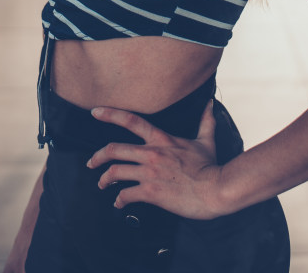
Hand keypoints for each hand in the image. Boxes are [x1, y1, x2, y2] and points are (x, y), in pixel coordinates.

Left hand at [86, 99, 226, 218]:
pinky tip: (119, 203)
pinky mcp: (151, 192)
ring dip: (104, 180)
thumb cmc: (210, 166)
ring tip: (102, 184)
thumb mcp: (206, 140)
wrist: (216, 189)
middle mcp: (151, 153)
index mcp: (161, 139)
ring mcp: (149, 172)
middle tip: (91, 162)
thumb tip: (210, 103)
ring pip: (115, 172)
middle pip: (114, 149)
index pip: (131, 121)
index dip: (110, 114)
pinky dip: (119, 200)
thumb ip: (205, 121)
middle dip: (98, 156)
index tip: (95, 112)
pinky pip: (126, 195)